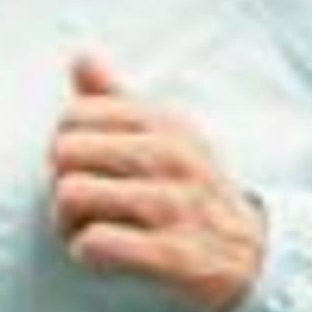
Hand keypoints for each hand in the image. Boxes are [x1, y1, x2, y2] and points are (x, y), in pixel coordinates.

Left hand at [47, 53, 264, 311]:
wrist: (253, 254)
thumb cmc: (191, 190)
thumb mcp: (165, 136)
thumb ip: (116, 100)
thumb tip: (81, 57)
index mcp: (165, 123)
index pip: (75, 115)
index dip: (64, 144)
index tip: (84, 167)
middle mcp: (171, 157)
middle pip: (65, 152)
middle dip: (58, 182)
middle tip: (80, 205)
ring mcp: (173, 204)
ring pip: (72, 194)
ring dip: (65, 222)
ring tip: (86, 229)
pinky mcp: (171, 253)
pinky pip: (95, 243)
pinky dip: (86, 252)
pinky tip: (103, 254)